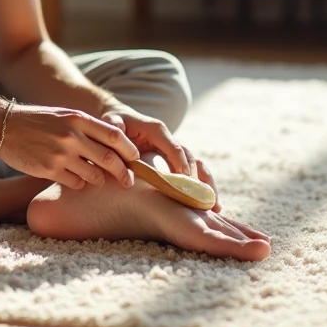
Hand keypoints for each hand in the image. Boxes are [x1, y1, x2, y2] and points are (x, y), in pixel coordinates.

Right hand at [0, 103, 139, 189]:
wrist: (2, 126)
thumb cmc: (37, 120)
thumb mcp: (64, 115)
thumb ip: (87, 127)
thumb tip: (115, 144)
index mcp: (78, 118)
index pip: (115, 136)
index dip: (130, 150)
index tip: (135, 159)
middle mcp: (72, 136)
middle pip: (110, 159)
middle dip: (123, 173)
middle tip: (128, 181)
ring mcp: (60, 154)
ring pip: (94, 175)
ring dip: (100, 180)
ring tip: (97, 179)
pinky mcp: (48, 170)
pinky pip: (75, 183)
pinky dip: (79, 183)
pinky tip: (73, 178)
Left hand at [101, 106, 220, 211]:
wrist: (117, 118)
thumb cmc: (114, 122)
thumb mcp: (112, 124)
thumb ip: (118, 137)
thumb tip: (130, 157)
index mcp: (157, 130)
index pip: (174, 148)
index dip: (181, 165)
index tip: (186, 183)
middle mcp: (169, 139)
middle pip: (190, 159)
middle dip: (197, 180)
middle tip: (202, 202)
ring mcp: (173, 150)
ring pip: (196, 166)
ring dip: (206, 185)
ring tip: (215, 208)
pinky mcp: (173, 160)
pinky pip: (192, 172)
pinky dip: (202, 187)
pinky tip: (210, 206)